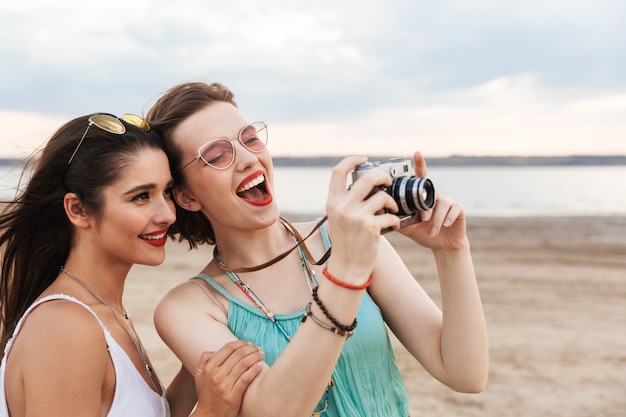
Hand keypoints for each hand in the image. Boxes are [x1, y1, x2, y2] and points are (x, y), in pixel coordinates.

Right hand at [193, 340, 263, 416]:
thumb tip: (216, 349)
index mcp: (209, 368)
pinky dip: (254, 370)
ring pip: (243, 364)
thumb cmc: (206, 394)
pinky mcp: (233, 396)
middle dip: (251, 349)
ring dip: (255, 356)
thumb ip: (204, 360)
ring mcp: (224, 386)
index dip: (240, 343)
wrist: (208, 415)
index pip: (227, 349)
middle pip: (237, 355)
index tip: (248, 343)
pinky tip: (260, 365)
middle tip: (258, 348)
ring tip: (261, 354)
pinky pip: (246, 378)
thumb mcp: (200, 376)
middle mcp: (216, 375)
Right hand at [324, 156, 400, 277]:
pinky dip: (395, 220)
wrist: (347, 268)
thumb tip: (365, 183)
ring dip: (391, 202)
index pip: (338, 171)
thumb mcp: (338, 219)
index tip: (364, 159)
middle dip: (383, 176)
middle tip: (388, 181)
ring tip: (392, 210)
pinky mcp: (370, 227)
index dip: (352, 160)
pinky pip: (390, 215)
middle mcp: (342, 206)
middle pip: (368, 178)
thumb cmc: (346, 243)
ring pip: (382, 196)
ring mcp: (356, 216)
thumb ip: (346, 201)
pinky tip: (395, 226)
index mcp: (332, 202)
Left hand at [398, 152, 467, 251]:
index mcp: (423, 197)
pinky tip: (445, 225)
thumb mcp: (409, 227)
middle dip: (427, 204)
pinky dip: (448, 218)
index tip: (417, 153)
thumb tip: (379, 216)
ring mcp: (448, 201)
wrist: (442, 245)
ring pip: (442, 204)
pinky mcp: (458, 209)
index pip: (420, 178)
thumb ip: (398, 220)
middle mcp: (435, 195)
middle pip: (432, 190)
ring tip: (432, 232)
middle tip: (423, 218)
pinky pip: (454, 209)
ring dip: (436, 219)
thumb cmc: (424, 233)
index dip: (419, 164)